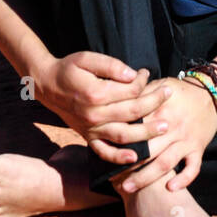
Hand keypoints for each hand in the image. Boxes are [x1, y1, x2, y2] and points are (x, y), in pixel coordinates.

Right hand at [38, 51, 173, 166]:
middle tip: (169, 94)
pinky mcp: (88, 137)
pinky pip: (104, 152)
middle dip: (154, 103)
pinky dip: (119, 157)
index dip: (142, 81)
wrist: (47, 85)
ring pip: (124, 135)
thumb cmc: (68, 69)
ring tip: (165, 126)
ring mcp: (91, 128)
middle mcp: (94, 114)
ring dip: (146, 133)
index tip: (148, 73)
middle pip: (132, 111)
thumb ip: (110, 65)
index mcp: (96, 93)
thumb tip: (132, 75)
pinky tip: (135, 157)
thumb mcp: (86, 58)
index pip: (129, 90)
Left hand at [114, 76, 216, 194]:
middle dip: (128, 166)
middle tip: (111, 177)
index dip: (119, 141)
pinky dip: (183, 179)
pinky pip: (192, 167)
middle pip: (147, 151)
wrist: (211, 93)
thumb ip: (140, 94)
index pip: (135, 129)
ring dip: (146, 178)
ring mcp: (185, 139)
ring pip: (165, 163)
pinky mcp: (198, 148)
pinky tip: (170, 188)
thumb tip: (116, 102)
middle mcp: (172, 127)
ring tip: (128, 187)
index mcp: (159, 111)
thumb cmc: (181, 91)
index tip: (104, 152)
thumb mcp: (160, 85)